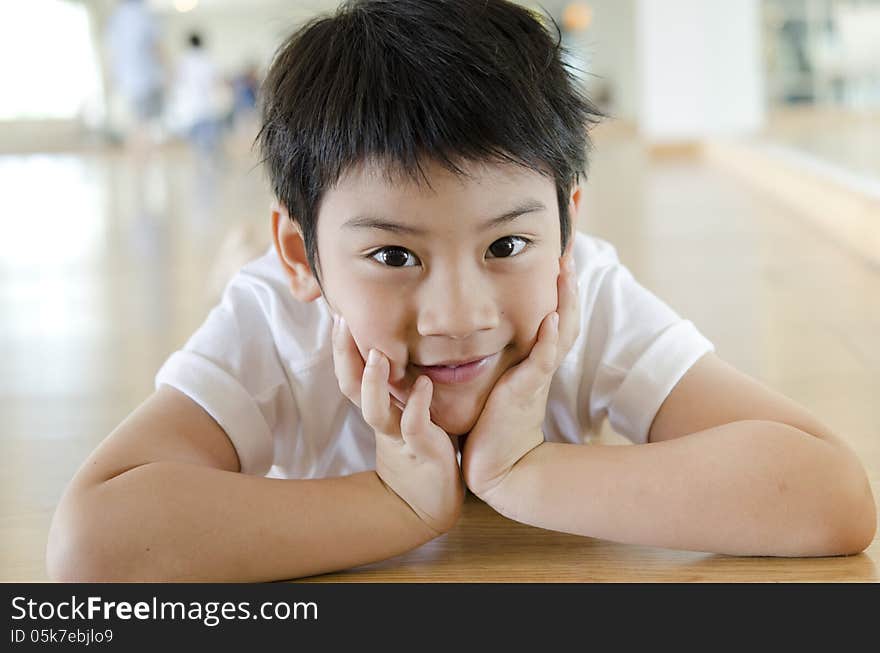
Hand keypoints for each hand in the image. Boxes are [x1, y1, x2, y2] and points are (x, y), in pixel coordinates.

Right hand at [331, 316, 463, 535]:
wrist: (428, 503)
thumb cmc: (422, 448)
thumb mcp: (408, 409)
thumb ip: (403, 382)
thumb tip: (403, 343)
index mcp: (378, 406)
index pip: (352, 373)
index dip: (343, 347)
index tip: (340, 311)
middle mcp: (383, 419)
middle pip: (352, 386)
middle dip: (344, 354)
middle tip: (341, 320)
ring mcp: (399, 436)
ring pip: (375, 410)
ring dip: (373, 382)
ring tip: (376, 353)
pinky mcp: (422, 450)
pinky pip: (414, 427)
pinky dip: (418, 406)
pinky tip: (425, 385)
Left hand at [461, 251, 580, 501]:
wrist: (497, 465)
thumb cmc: (492, 424)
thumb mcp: (496, 382)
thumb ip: (495, 357)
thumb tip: (479, 328)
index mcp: (535, 360)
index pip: (554, 314)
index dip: (560, 286)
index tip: (560, 252)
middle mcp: (541, 364)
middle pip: (566, 315)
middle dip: (568, 282)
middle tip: (569, 248)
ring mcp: (537, 377)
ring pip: (561, 332)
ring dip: (565, 300)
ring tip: (566, 271)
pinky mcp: (525, 392)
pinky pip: (543, 362)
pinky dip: (550, 340)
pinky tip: (552, 318)